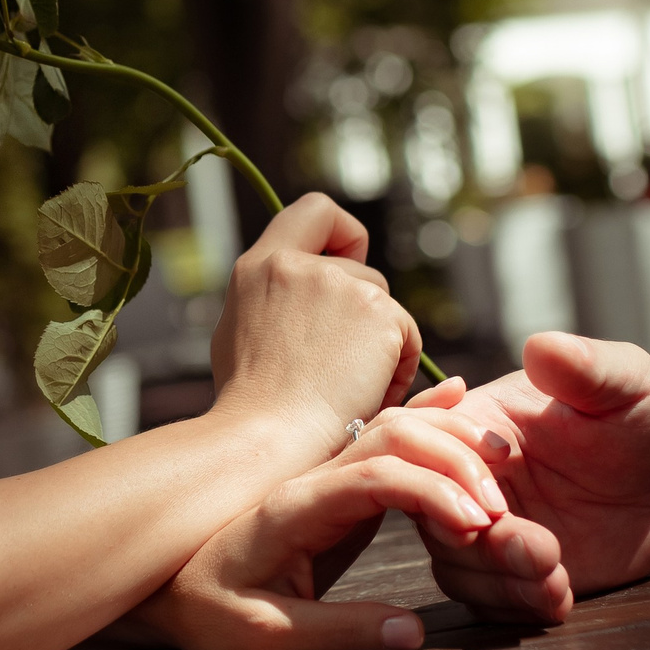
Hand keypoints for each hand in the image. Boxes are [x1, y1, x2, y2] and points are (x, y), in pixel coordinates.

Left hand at [128, 406, 567, 649]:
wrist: (161, 585)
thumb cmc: (205, 612)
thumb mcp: (263, 637)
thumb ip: (337, 632)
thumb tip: (412, 633)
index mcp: (294, 507)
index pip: (377, 475)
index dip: (435, 493)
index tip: (478, 526)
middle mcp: (311, 477)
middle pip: (393, 436)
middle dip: (456, 459)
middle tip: (503, 504)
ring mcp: (323, 474)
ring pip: (393, 428)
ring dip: (448, 437)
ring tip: (501, 457)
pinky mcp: (334, 486)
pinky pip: (384, 439)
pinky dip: (425, 419)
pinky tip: (457, 399)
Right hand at [208, 192, 422, 458]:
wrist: (270, 439)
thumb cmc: (254, 404)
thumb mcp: (244, 331)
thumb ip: (275, 299)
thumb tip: (305, 287)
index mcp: (260, 266)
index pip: (314, 211)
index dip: (340, 236)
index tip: (343, 267)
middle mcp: (298, 265)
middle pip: (361, 269)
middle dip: (362, 312)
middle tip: (339, 364)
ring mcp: (341, 285)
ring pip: (384, 306)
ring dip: (378, 343)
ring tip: (348, 387)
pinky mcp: (379, 312)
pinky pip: (406, 333)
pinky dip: (397, 365)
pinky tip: (367, 394)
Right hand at [414, 332, 649, 603]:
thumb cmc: (639, 416)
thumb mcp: (625, 384)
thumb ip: (586, 367)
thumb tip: (543, 345)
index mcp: (474, 428)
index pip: (424, 456)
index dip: (449, 487)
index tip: (501, 505)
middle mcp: (466, 480)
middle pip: (433, 522)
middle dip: (485, 548)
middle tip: (544, 551)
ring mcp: (487, 530)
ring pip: (457, 569)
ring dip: (505, 584)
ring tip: (557, 579)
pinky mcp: (510, 572)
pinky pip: (490, 602)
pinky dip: (521, 606)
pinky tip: (561, 595)